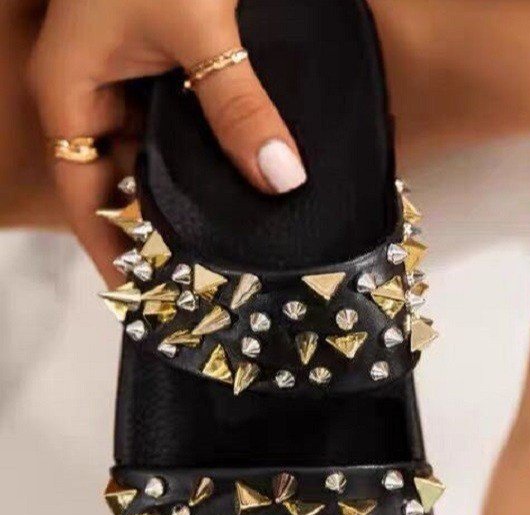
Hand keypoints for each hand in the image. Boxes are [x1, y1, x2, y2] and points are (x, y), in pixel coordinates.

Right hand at [29, 0, 306, 285]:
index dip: (112, 250)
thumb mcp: (196, 29)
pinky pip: (182, 131)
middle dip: (159, 231)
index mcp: (73, 95)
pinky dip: (209, 158)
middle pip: (122, 188)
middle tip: (205, 279)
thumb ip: (238, 106)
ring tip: (231, 244)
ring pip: (155, 162)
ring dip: (189, 196)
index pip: (85, 197)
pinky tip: (243, 181)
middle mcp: (96, 97)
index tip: (145, 297)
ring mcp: (130, 84)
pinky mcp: (166, 70)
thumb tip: (281, 179)